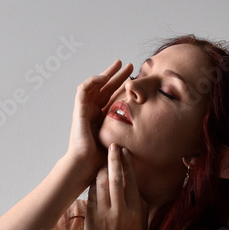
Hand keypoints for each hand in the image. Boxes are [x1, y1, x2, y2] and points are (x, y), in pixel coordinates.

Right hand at [65, 59, 132, 185]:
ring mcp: (86, 110)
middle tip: (132, 66)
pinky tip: (105, 77)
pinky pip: (84, 89)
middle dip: (119, 76)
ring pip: (96, 85)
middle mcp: (94, 112)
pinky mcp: (78, 109)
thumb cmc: (102, 160)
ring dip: (108, 73)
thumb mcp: (121, 143)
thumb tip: (149, 134)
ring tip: (120, 63)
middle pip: (107, 89)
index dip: (124, 89)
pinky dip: (93, 81)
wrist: (86, 166)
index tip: (138, 82)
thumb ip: (130, 135)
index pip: (114, 98)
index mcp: (103, 119)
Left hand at [82, 143, 147, 229]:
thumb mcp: (140, 225)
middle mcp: (120, 212)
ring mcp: (104, 213)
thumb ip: (141, 205)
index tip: (125, 152)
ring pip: (102, 184)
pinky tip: (96, 175)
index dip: (128, 165)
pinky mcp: (91, 216)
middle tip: (113, 145)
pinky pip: (92, 193)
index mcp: (135, 212)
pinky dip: (94, 182)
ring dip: (102, 169)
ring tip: (104, 159)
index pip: (131, 182)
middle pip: (116, 179)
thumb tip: (139, 185)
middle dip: (114, 160)